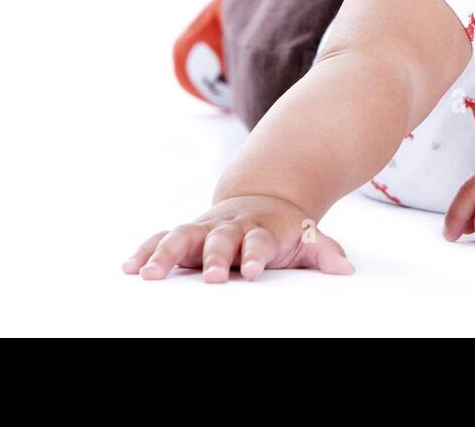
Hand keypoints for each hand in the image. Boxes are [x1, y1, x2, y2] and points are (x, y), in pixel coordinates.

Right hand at [122, 194, 354, 280]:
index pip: (260, 241)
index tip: (251, 269)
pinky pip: (161, 239)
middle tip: (209, 276)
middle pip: (220, 238)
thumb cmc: (285, 229)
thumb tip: (344, 268)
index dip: (256, 254)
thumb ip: (324, 251)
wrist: (263, 198)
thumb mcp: (308, 236)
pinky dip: (145, 251)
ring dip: (166, 254)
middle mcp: (231, 226)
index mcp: (262, 229)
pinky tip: (129, 267)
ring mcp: (206, 228)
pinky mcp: (187, 233)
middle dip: (213, 256)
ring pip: (183, 235)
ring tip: (148, 274)